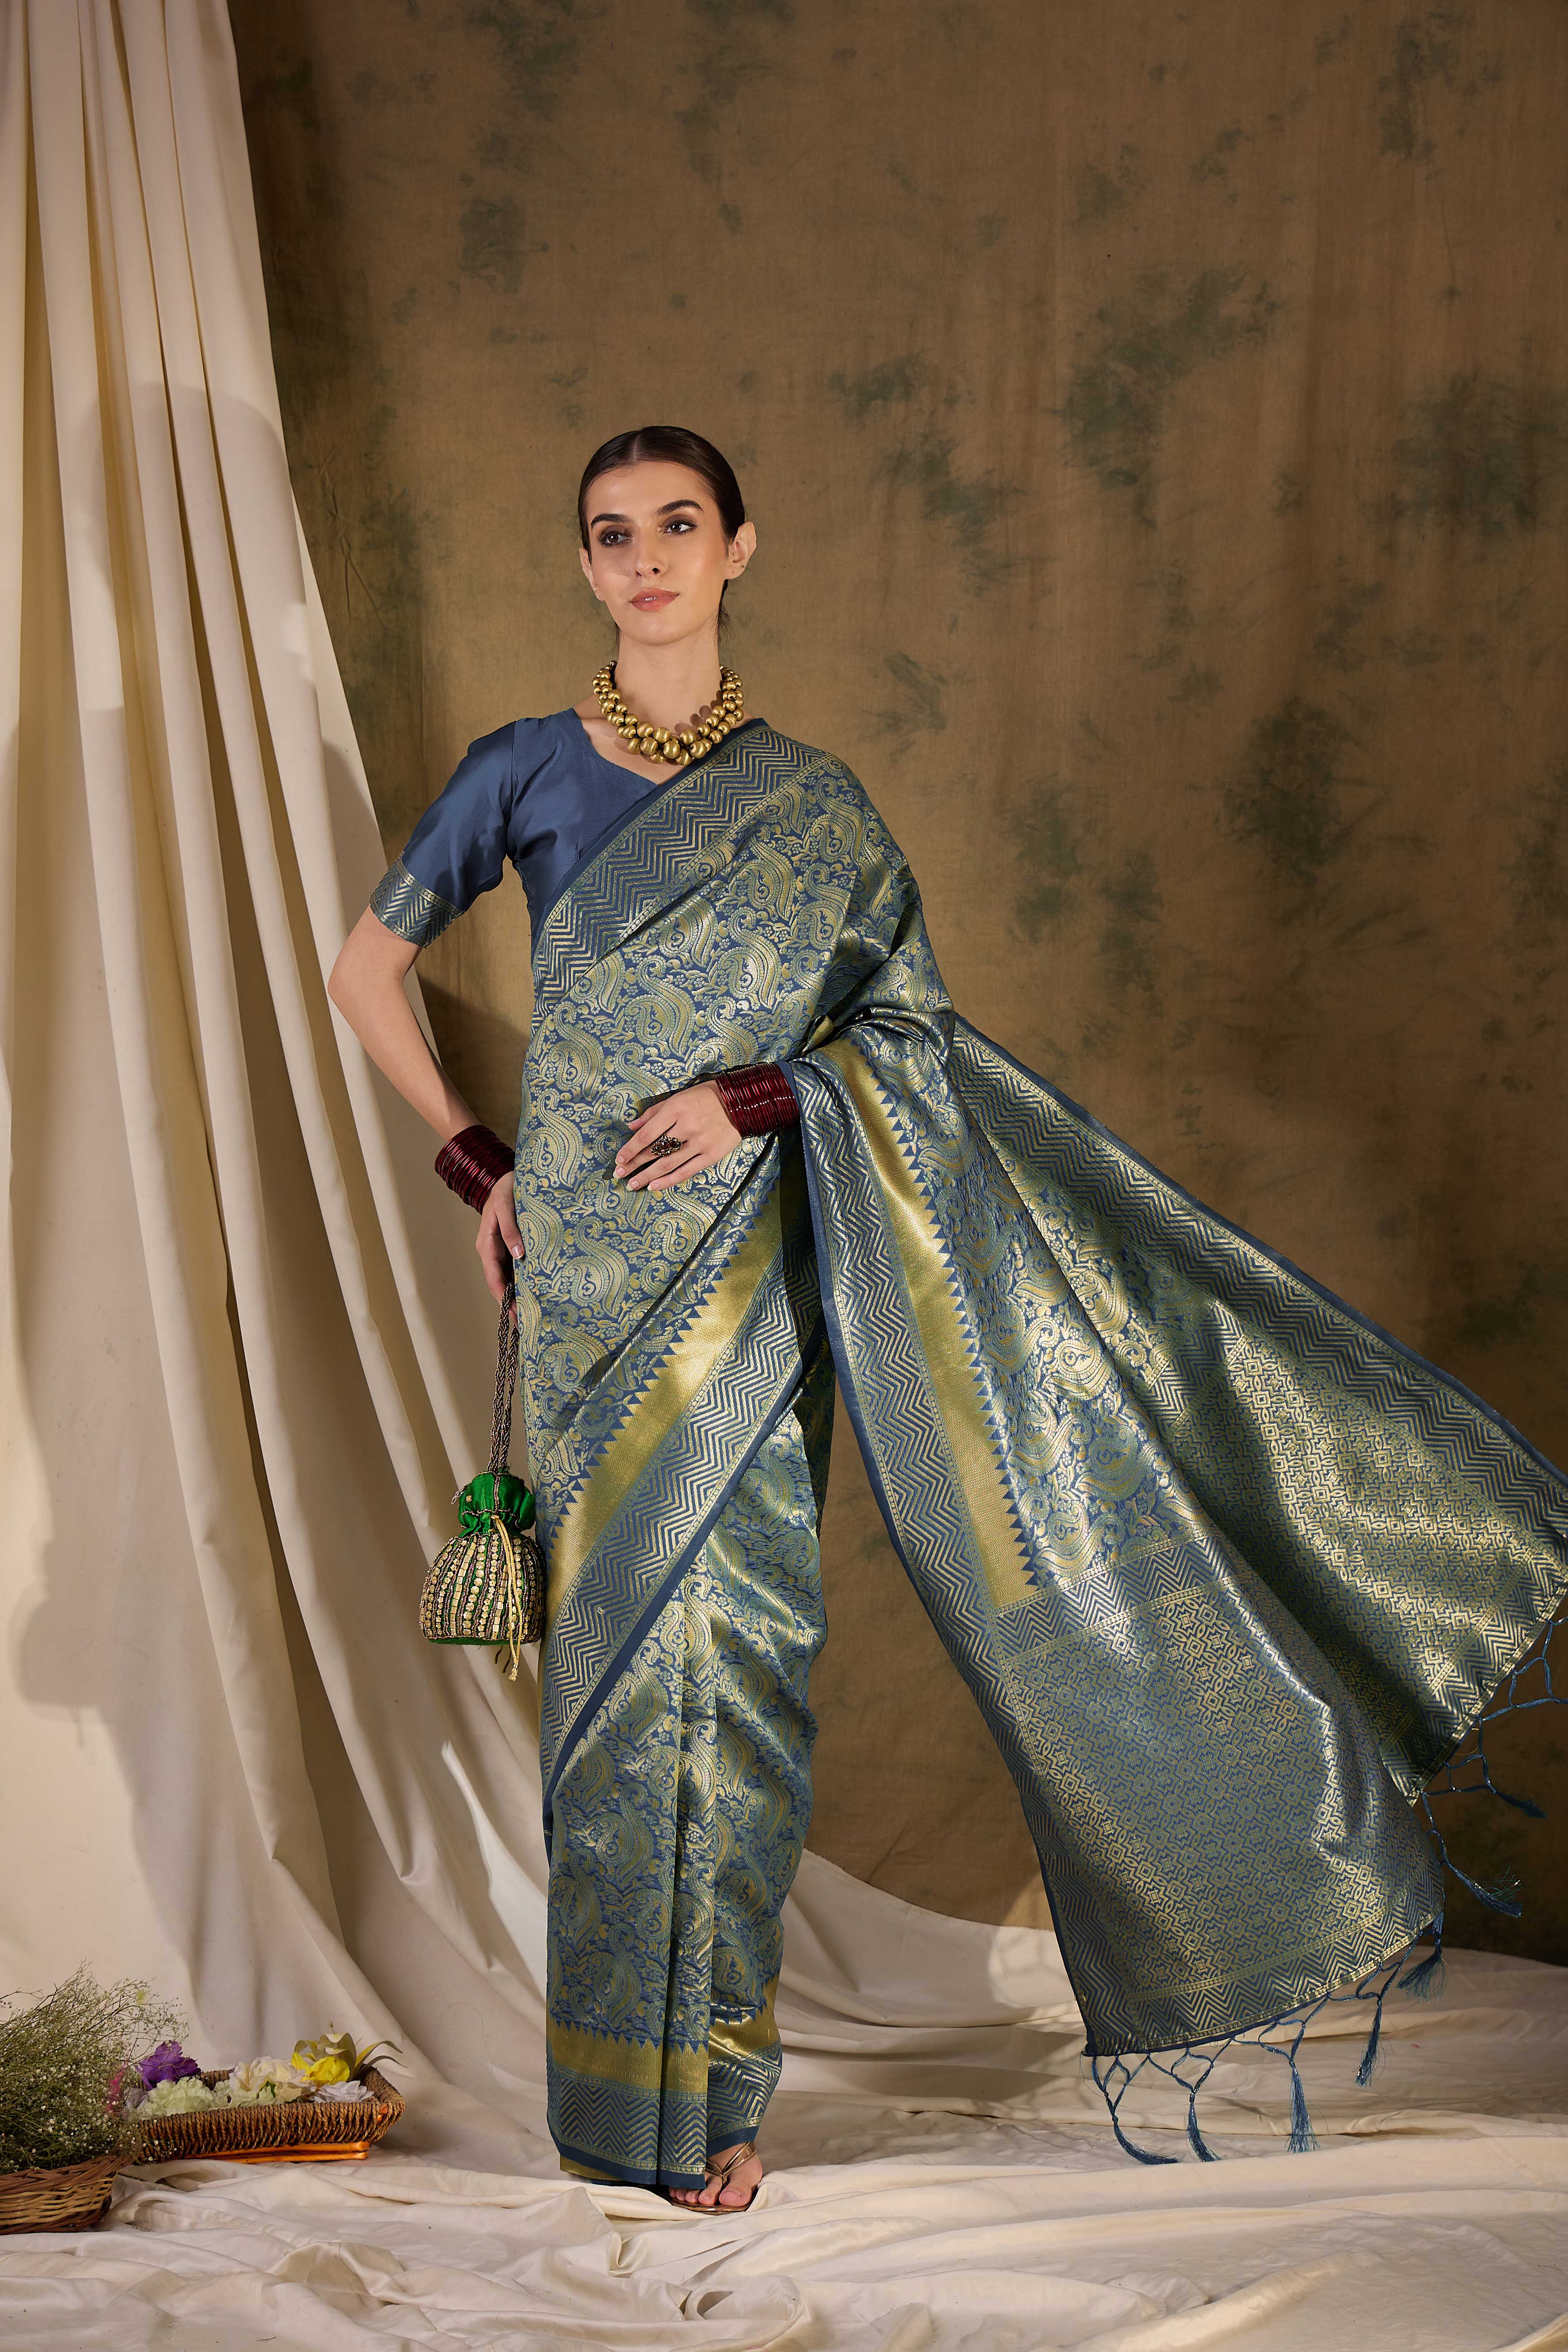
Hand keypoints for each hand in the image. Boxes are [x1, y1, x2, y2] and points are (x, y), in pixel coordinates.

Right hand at [477, 1170, 523, 1320]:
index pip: (494, 1279)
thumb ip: (510, 1229)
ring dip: (518, 1296)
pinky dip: (525, 1283)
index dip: (503, 1298)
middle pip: (500, 1284)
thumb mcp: (506, 1205)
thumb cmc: (506, 1189)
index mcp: (486, 1246)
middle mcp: (493, 1253)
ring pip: (509, 1279)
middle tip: (527, 1324)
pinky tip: (537, 1293)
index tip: (514, 1314)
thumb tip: (518, 1255)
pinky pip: (517, 1270)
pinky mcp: (512, 1248)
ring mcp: (502, 1252)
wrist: (507, 1178)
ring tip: (533, 1316)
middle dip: (511, 1304)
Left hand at [615, 1082, 742, 1189]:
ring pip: (667, 1164)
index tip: (619, 1159)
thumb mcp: (677, 1097)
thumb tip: (631, 1127)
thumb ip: (653, 1112)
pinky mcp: (711, 1155)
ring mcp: (700, 1142)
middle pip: (654, 1151)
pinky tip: (654, 1186)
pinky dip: (668, 1180)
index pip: (646, 1134)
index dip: (630, 1149)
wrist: (741, 1102)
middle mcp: (686, 1126)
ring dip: (647, 1176)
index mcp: (675, 1109)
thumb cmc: (704, 1097)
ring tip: (633, 1184)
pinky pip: (686, 1171)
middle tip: (619, 1174)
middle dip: (634, 1164)